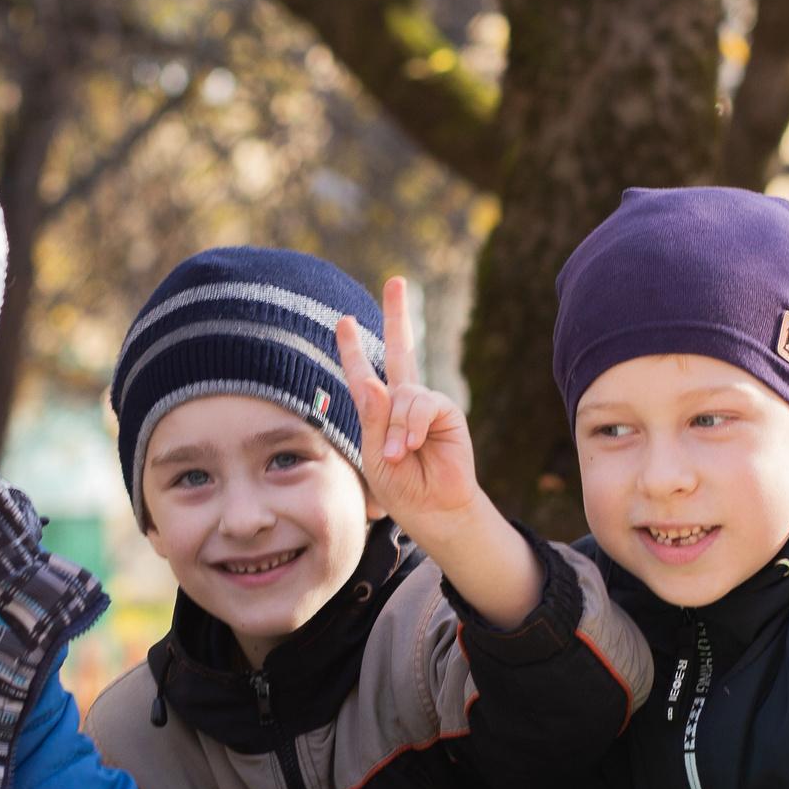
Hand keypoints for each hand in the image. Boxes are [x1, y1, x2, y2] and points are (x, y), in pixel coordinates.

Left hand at [336, 278, 481, 524]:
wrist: (431, 507)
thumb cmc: (400, 485)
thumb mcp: (373, 453)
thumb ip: (371, 417)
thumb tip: (373, 381)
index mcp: (380, 410)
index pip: (363, 374)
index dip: (352, 350)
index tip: (343, 322)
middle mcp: (403, 400)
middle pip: (400, 349)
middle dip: (397, 315)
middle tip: (397, 281)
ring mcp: (425, 403)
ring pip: (402, 396)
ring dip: (396, 428)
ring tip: (398, 454)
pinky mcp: (445, 411)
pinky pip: (424, 404)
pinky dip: (413, 426)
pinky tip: (413, 445)